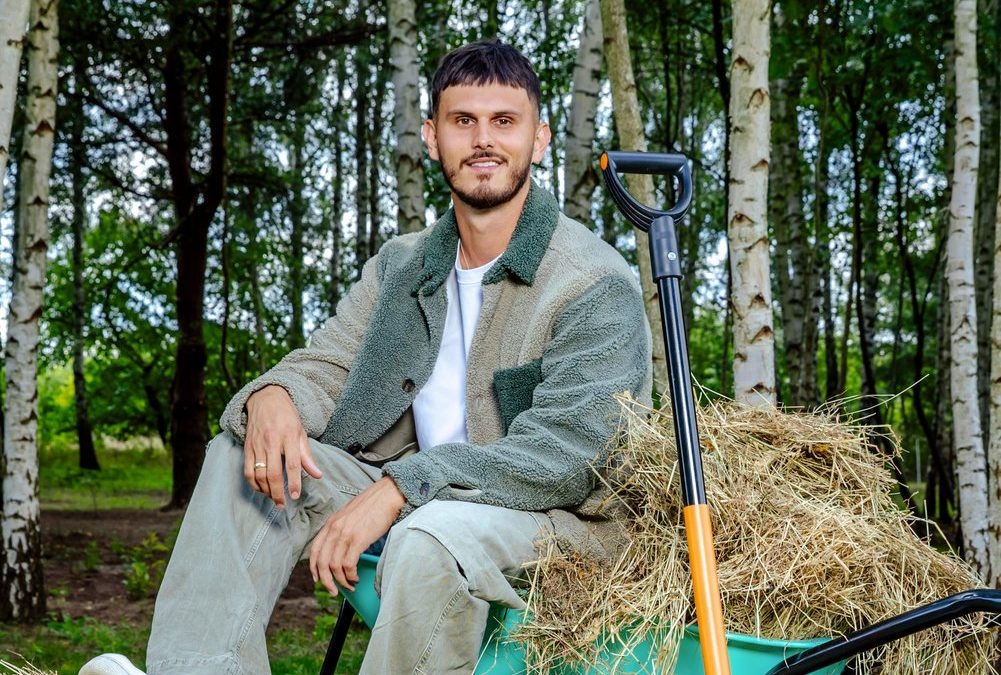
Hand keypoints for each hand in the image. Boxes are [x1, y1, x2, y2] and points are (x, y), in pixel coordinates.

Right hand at [244, 385, 322, 507]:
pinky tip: (261, 489)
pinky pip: (247, 470)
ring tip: (273, 498)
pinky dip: (253, 483)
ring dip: (266, 490)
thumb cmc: (287, 417)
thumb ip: (307, 456)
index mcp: (289, 436)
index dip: (295, 482)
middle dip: (278, 493)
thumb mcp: (301, 433)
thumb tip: (317, 475)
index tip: (296, 496)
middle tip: (282, 505)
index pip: (293, 464)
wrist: (266, 399)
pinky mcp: (247, 447)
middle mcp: (272, 441)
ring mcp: (257, 445)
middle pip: (273, 473)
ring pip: (259, 474)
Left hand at [309, 477, 405, 594]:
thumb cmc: (373, 505)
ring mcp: (346, 534)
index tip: (318, 579)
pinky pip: (348, 565)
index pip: (315, 550)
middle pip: (322, 562)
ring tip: (350, 585)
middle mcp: (335, 529)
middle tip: (333, 591)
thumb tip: (340, 548)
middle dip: (326, 581)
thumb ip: (341, 529)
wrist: (388, 495)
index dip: (314, 568)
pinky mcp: (358, 539)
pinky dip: (351, 575)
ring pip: (334, 566)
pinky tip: (356, 577)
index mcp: (331, 523)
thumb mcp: (349, 515)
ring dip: (342, 581)